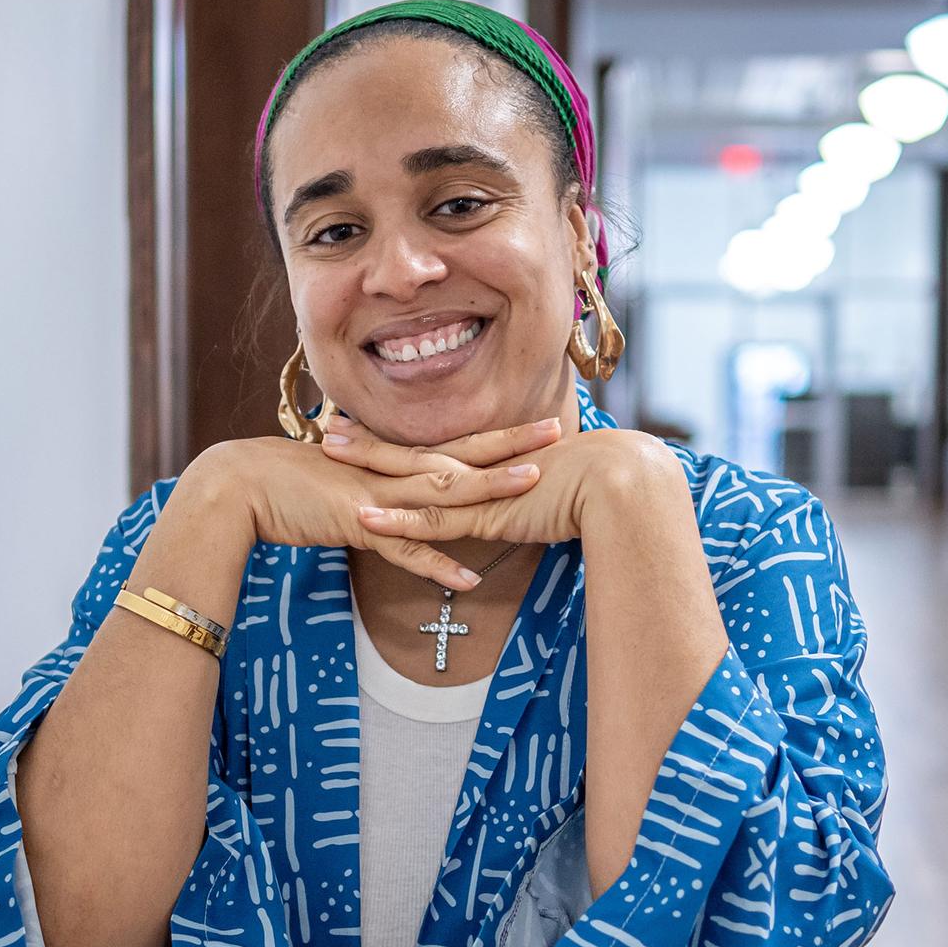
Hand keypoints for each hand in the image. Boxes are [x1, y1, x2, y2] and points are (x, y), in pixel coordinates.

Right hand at [175, 417, 566, 591]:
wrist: (241, 486)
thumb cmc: (289, 483)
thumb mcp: (345, 478)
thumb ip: (380, 481)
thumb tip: (406, 488)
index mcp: (391, 459)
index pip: (455, 443)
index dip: (498, 435)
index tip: (539, 425)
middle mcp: (391, 471)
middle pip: (462, 455)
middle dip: (511, 445)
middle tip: (557, 432)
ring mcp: (377, 497)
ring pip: (442, 491)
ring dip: (488, 490)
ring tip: (532, 487)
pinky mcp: (357, 525)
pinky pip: (405, 548)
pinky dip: (437, 565)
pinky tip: (470, 580)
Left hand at [335, 425, 680, 549]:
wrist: (619, 482)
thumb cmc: (598, 486)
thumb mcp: (552, 490)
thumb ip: (527, 497)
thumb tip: (523, 499)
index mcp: (491, 462)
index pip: (436, 447)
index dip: (399, 437)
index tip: (369, 425)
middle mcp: (478, 469)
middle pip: (413, 451)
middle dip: (369, 439)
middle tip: (328, 424)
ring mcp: (478, 491)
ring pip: (411, 477)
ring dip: (369, 465)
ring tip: (328, 451)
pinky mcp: (485, 516)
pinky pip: (432, 521)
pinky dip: (396, 519)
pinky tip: (362, 518)